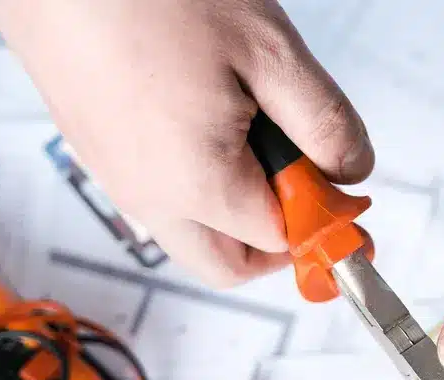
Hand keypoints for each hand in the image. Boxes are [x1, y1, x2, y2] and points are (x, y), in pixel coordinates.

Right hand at [0, 0, 372, 286]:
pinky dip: (194, 178)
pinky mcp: (93, 147)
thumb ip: (324, 124)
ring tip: (255, 129)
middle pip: (227, 264)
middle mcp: (147, 197)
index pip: (281, 244)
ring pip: (189, 232)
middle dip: (277, 239)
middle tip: (308, 184)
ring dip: (234, 206)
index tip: (346, 189)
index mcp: (196, 186)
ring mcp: (113, 175)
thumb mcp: (269, 51)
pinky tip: (208, 112)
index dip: (323, 220)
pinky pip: (156, 192)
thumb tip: (350, 171)